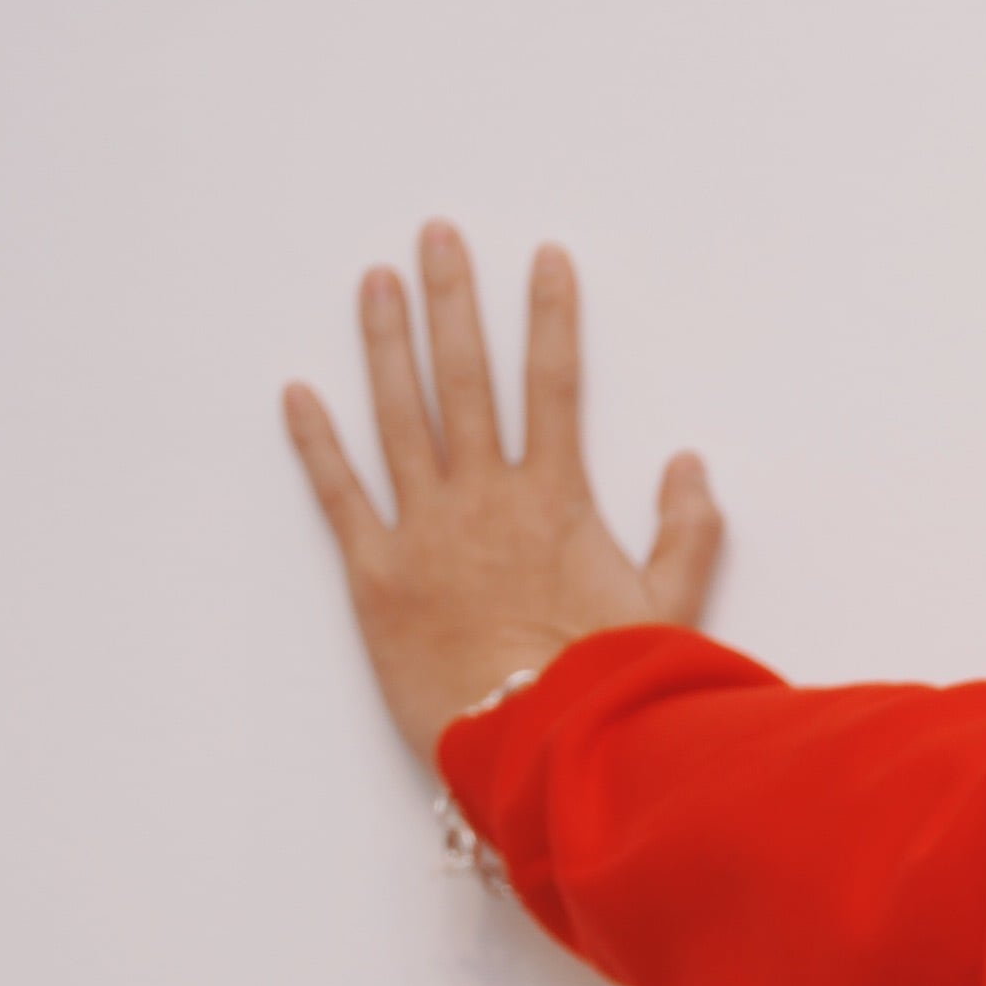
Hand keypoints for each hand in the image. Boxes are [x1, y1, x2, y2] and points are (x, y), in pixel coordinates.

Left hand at [284, 225, 720, 771]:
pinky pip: (338, 494)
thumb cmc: (606, 689)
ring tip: (375, 283)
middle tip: (437, 237)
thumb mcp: (669, 609)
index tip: (545, 258)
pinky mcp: (375, 574)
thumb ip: (686, 533)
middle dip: (453, 301)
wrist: (538, 748)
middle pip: (466, 378)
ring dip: (384, 344)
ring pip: (398, 415)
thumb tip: (688, 466)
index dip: (551, 316)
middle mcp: (485, 497)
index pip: (556, 383)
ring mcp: (424, 530)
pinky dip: (315, 442)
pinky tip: (297, 393)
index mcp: (555, 499)